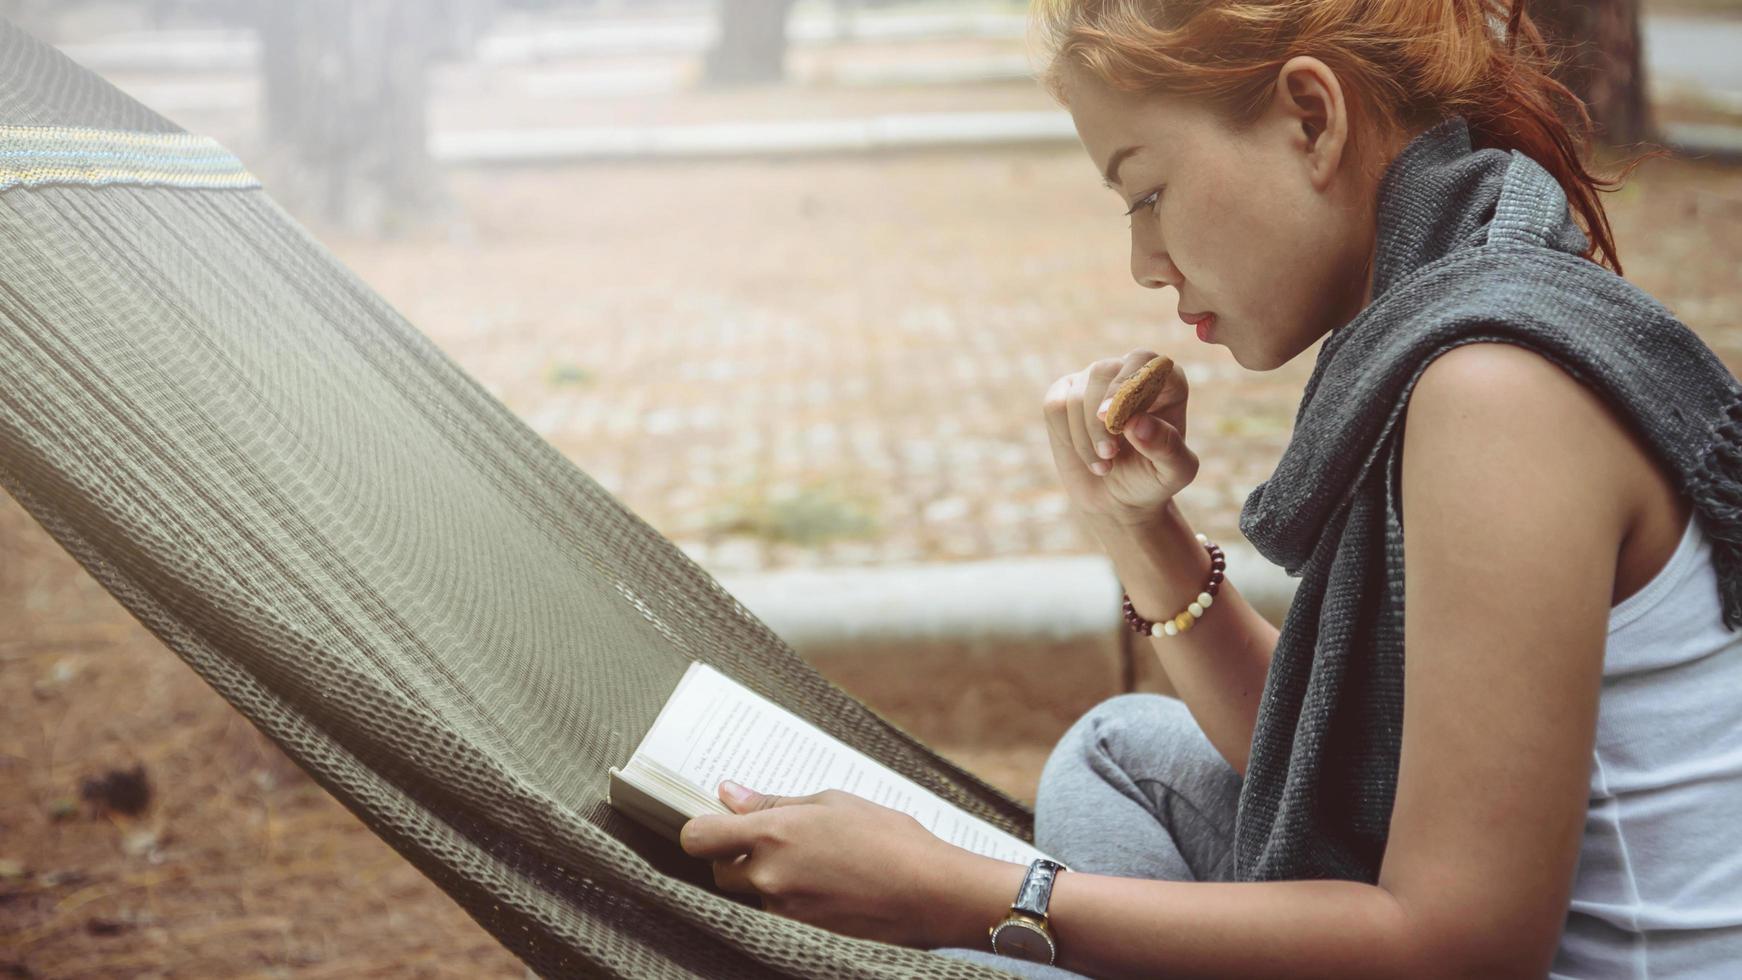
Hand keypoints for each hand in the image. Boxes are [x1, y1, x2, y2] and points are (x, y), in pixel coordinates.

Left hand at [678, 781, 969, 947]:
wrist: (931, 893)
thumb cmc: (889, 839)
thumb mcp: (832, 803)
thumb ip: (774, 803)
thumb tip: (729, 794)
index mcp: (772, 835)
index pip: (698, 838)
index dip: (702, 829)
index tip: (717, 824)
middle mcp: (768, 877)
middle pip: (719, 870)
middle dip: (736, 856)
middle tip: (775, 842)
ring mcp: (783, 911)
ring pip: (752, 894)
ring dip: (768, 880)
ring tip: (815, 865)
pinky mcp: (800, 935)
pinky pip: (778, 914)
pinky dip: (791, 901)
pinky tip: (827, 887)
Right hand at [1043, 349, 1197, 526]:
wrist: (1118, 498)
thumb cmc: (1153, 479)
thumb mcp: (1174, 472)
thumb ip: (1167, 447)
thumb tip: (1136, 423)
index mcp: (1165, 382)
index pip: (1145, 361)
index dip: (1127, 384)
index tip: (1114, 419)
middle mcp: (1128, 373)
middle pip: (1104, 372)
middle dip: (1100, 419)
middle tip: (1109, 454)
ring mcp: (1094, 382)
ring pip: (1077, 393)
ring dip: (1086, 436)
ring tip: (1104, 466)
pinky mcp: (1064, 396)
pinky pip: (1055, 405)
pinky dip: (1067, 436)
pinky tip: (1087, 456)